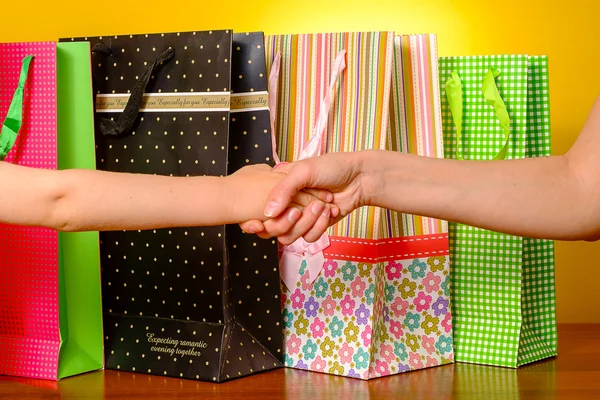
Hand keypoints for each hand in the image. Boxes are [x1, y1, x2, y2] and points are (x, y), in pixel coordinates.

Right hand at [240, 151, 373, 243]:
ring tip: (320, 206)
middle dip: (286, 222)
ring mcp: (301, 218)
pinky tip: (329, 211)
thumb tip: (267, 213)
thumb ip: (282, 190)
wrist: (359, 177)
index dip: (255, 221)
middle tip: (298, 210)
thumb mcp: (303, 171)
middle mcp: (287, 205)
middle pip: (272, 229)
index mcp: (278, 189)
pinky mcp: (315, 227)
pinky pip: (309, 238)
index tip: (256, 224)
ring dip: (306, 222)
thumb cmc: (331, 167)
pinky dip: (319, 226)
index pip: (257, 211)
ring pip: (290, 236)